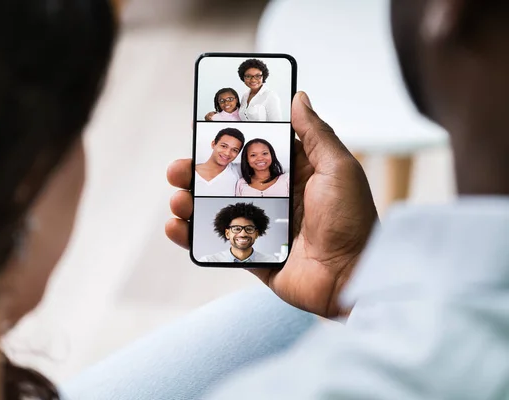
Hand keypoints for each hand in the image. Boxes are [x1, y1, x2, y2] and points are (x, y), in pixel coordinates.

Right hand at [166, 92, 377, 317]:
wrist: (353, 278)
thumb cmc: (352, 220)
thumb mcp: (338, 168)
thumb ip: (316, 134)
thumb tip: (299, 97)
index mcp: (295, 174)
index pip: (254, 150)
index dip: (229, 141)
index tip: (203, 130)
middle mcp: (276, 198)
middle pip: (228, 180)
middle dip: (200, 172)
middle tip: (179, 168)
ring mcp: (262, 227)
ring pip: (217, 210)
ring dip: (191, 202)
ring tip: (178, 198)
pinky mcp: (254, 254)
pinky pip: (219, 243)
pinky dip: (193, 237)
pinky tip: (176, 227)